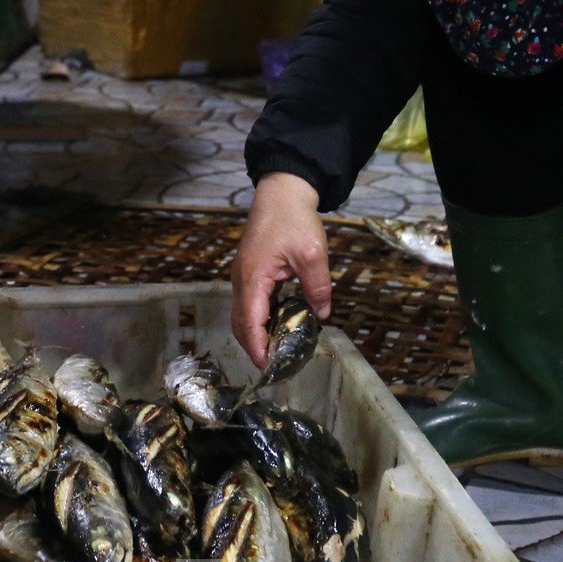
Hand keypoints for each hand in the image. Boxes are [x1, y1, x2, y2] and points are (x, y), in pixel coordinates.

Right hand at [232, 174, 332, 368]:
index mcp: (253, 278)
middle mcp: (242, 281)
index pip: (250, 323)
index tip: (269, 368)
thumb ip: (318, 286)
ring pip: (243, 315)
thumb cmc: (294, 219)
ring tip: (279, 351)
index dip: (257, 348)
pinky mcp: (249, 273)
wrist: (281, 192)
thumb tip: (322, 315)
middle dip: (255, 347)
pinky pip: (251, 304)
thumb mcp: (312, 253)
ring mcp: (243, 276)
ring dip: (257, 335)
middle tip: (277, 366)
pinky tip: (279, 326)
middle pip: (240, 324)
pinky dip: (260, 320)